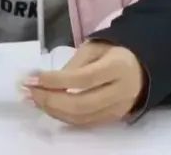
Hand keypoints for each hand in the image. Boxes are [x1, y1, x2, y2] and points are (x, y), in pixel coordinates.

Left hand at [25, 42, 146, 126]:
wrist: (140, 68)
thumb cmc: (113, 52)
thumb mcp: (94, 47)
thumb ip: (73, 64)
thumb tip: (47, 81)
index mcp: (118, 67)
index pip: (84, 79)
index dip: (56, 81)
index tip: (34, 78)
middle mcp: (121, 92)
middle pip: (81, 104)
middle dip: (50, 100)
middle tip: (29, 91)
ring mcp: (118, 109)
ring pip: (81, 118)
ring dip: (52, 110)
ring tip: (33, 99)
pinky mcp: (113, 119)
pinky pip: (84, 123)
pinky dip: (63, 116)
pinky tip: (47, 107)